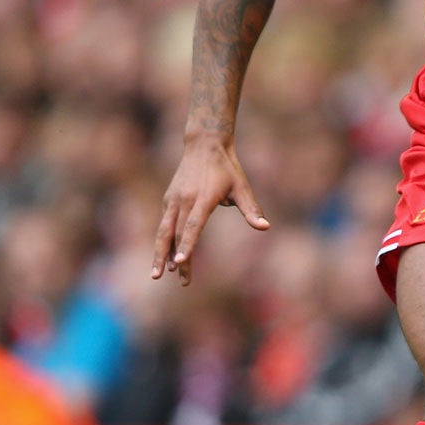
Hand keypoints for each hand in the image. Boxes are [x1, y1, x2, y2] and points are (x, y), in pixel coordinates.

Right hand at [151, 135, 269, 284]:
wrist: (204, 144)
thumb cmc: (227, 168)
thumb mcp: (242, 187)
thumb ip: (251, 209)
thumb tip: (265, 227)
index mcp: (203, 198)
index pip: (193, 225)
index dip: (187, 244)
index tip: (180, 261)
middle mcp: (184, 199)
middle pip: (176, 233)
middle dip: (174, 258)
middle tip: (180, 280)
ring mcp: (173, 199)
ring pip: (163, 230)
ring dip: (160, 253)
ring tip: (158, 274)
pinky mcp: (168, 199)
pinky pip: (164, 224)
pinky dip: (163, 241)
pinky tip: (164, 256)